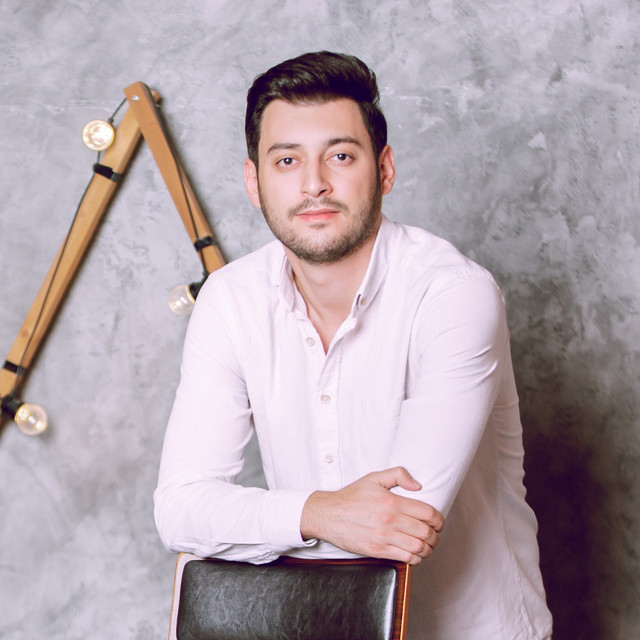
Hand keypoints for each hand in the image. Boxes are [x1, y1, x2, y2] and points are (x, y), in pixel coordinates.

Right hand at [300, 466, 443, 564]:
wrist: (328, 514)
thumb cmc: (351, 496)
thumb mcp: (374, 477)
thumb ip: (398, 475)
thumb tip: (418, 486)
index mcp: (392, 502)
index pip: (427, 513)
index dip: (439, 520)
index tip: (438, 523)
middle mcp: (390, 520)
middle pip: (426, 532)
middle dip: (435, 536)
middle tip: (434, 535)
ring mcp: (384, 537)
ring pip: (418, 548)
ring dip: (428, 548)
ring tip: (427, 545)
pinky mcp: (377, 550)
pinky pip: (405, 558)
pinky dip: (416, 558)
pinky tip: (415, 553)